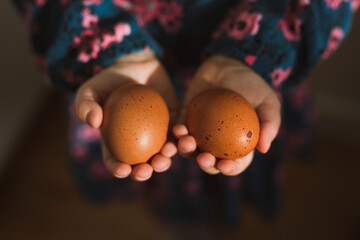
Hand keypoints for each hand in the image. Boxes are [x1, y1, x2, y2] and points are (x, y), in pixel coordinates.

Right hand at [75, 50, 178, 180]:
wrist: (133, 65)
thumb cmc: (107, 81)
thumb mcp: (90, 91)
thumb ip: (85, 105)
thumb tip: (93, 122)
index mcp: (116, 143)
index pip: (116, 162)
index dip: (119, 170)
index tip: (123, 169)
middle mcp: (138, 144)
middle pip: (142, 164)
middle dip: (146, 171)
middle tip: (148, 169)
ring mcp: (157, 135)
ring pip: (163, 153)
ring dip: (166, 158)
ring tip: (167, 153)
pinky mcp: (173, 123)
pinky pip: (179, 134)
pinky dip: (181, 136)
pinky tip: (180, 134)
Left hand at [173, 55, 280, 175]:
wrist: (229, 65)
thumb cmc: (252, 85)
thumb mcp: (268, 102)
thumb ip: (269, 124)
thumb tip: (264, 149)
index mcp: (238, 144)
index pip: (235, 163)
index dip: (230, 169)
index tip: (225, 165)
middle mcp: (218, 143)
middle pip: (210, 162)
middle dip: (206, 165)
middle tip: (203, 158)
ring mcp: (200, 133)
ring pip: (190, 150)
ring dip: (186, 150)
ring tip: (187, 141)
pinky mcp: (185, 120)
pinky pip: (178, 131)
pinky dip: (176, 134)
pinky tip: (178, 129)